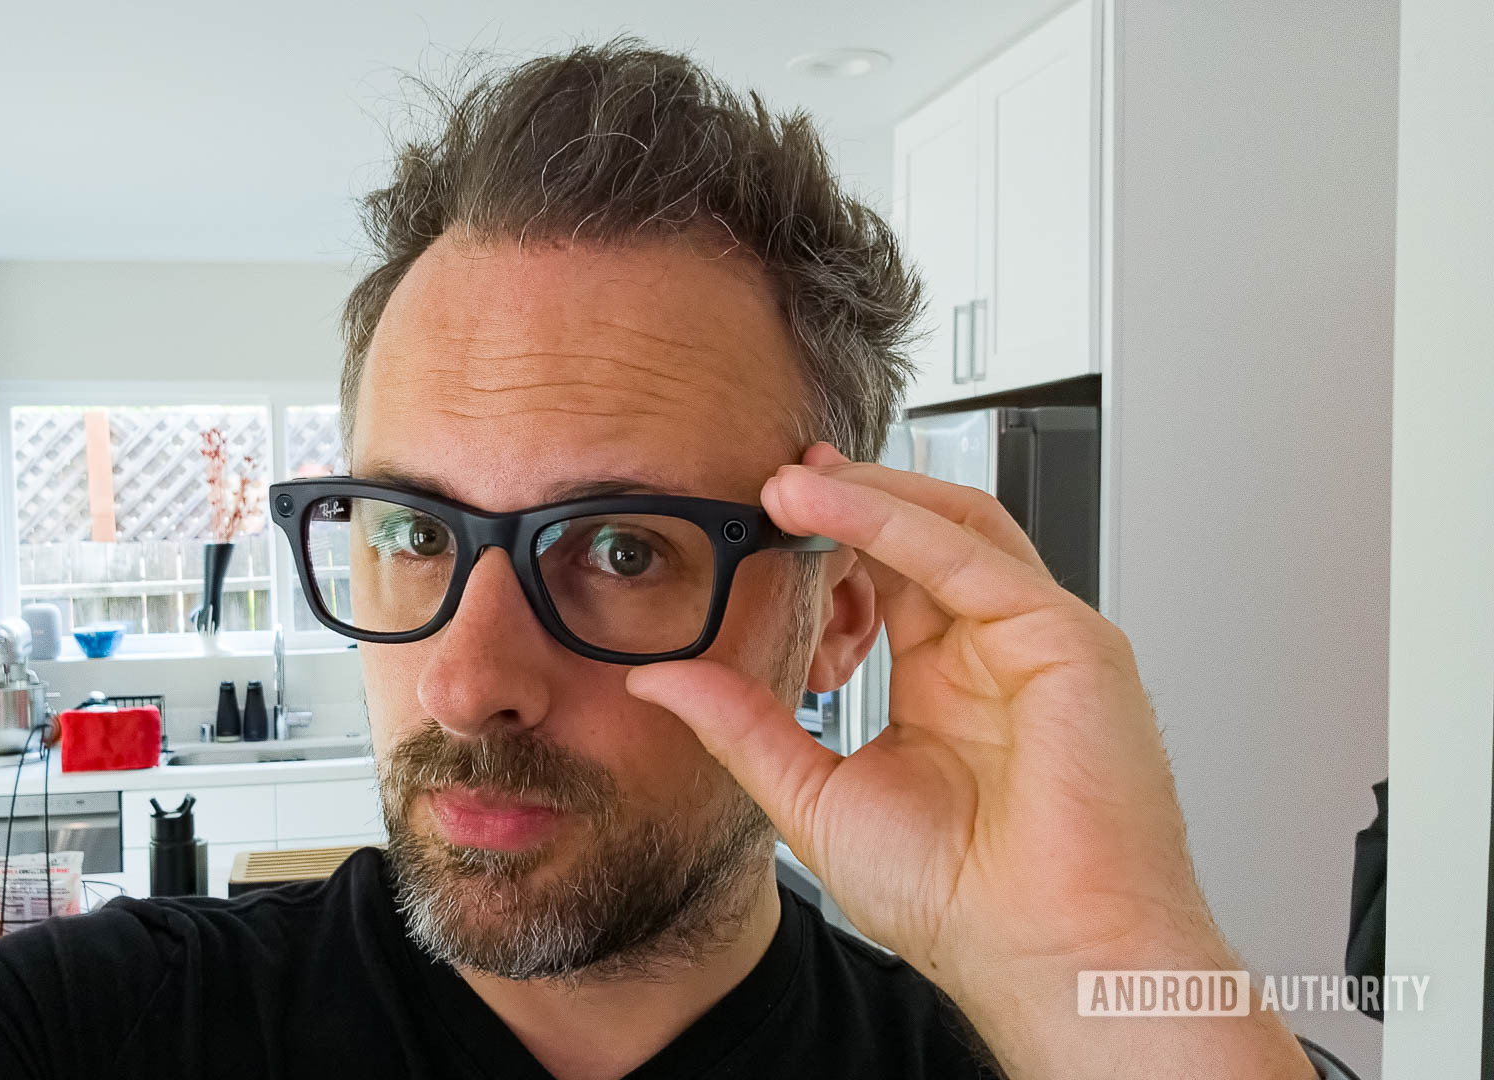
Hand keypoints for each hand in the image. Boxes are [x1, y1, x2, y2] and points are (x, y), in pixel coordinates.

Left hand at [626, 443, 1312, 1079]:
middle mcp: (996, 654)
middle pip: (925, 537)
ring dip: (871, 494)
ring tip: (790, 481)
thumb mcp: (813, 796)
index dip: (830, 538)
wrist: (1041, 957)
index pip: (889, 579)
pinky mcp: (1070, 641)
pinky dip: (901, 523)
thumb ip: (743, 726)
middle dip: (849, 495)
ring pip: (955, 530)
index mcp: (946, 687)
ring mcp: (1038, 641)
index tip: (761, 515)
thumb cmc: (963, 902)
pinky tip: (837, 505)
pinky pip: (976, 559)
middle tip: (772, 476)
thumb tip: (659, 682)